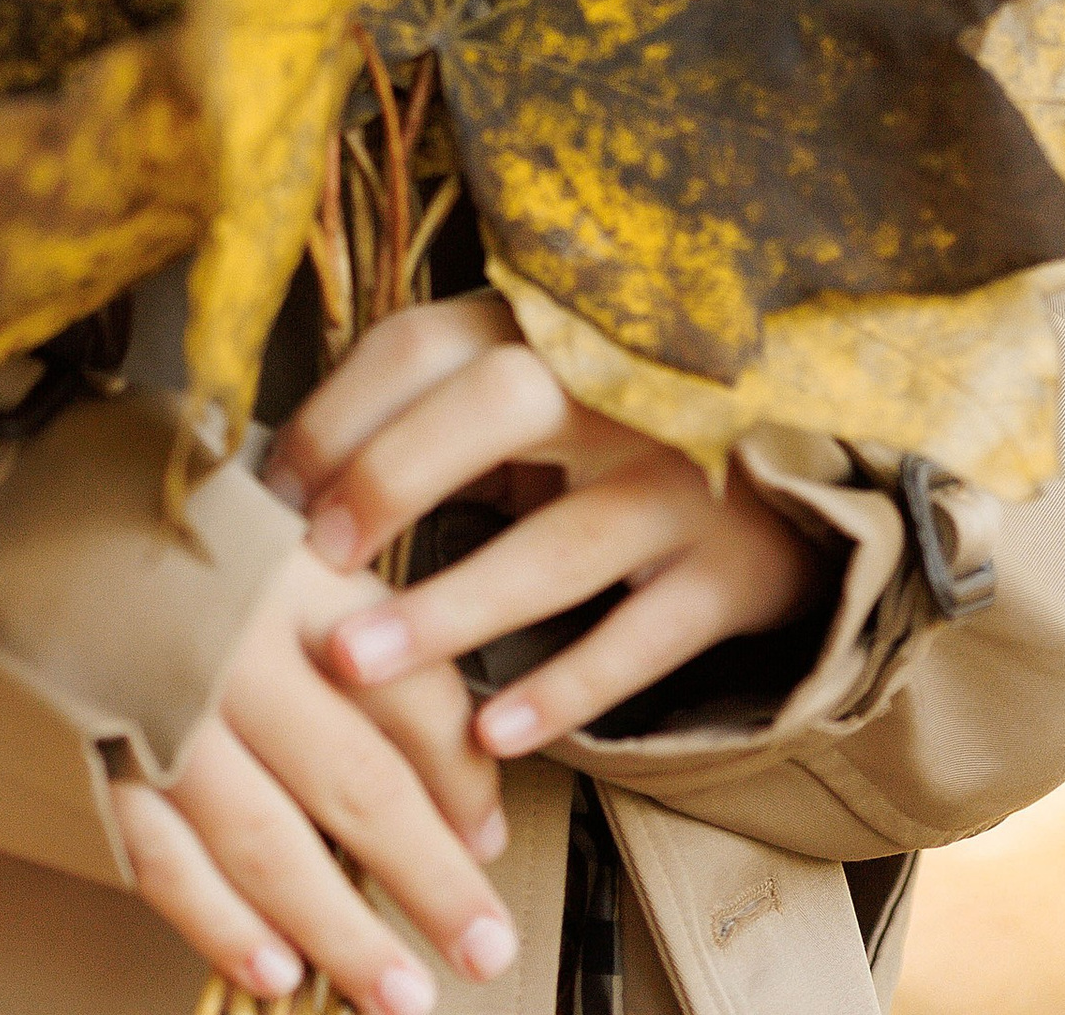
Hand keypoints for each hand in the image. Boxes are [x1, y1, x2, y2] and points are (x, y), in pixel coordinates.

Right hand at [110, 538, 518, 1011]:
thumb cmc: (145, 525)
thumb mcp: (259, 526)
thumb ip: (339, 609)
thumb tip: (433, 728)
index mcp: (286, 574)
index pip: (406, 689)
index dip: (462, 777)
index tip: (486, 832)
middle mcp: (231, 646)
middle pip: (354, 780)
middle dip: (431, 879)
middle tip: (482, 945)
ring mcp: (155, 711)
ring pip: (265, 842)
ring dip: (340, 931)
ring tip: (398, 992)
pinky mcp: (88, 758)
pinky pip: (165, 860)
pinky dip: (222, 925)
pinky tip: (275, 966)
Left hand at [265, 294, 829, 756]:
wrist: (797, 466)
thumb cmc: (610, 428)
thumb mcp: (529, 389)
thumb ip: (432, 412)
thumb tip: (282, 480)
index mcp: (546, 332)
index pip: (421, 345)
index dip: (335, 414)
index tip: (267, 496)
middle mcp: (617, 393)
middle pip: (492, 407)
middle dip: (388, 479)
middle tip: (310, 563)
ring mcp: (681, 482)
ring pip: (557, 545)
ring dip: (449, 608)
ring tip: (356, 666)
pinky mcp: (729, 574)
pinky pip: (640, 641)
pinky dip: (563, 689)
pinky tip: (490, 732)